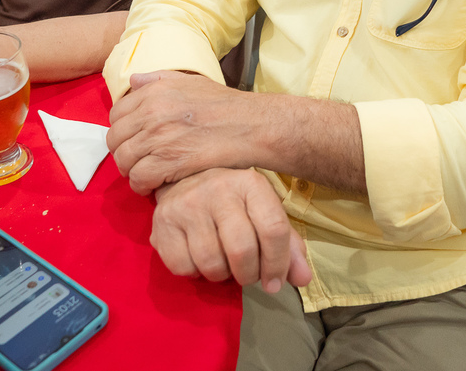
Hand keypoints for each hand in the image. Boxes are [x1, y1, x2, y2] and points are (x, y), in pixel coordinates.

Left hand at [107, 71, 258, 194]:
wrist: (253, 125)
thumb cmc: (226, 105)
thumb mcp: (191, 81)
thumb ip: (158, 79)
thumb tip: (134, 80)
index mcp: (154, 92)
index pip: (116, 114)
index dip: (123, 130)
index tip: (134, 140)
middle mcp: (152, 112)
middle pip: (115, 140)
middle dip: (123, 152)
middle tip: (137, 160)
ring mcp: (159, 137)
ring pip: (124, 161)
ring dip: (132, 171)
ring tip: (145, 174)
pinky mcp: (170, 161)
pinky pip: (139, 178)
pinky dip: (143, 186)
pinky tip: (154, 185)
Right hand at [152, 168, 311, 291]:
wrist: (187, 182)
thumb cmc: (234, 204)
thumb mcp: (265, 215)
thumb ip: (288, 247)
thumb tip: (303, 279)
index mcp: (250, 182)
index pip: (274, 229)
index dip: (278, 264)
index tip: (275, 282)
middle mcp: (218, 187)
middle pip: (242, 250)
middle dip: (249, 274)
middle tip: (248, 275)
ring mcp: (187, 203)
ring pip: (212, 263)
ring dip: (222, 275)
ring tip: (224, 263)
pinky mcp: (162, 220)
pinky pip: (184, 267)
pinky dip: (195, 273)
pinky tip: (199, 258)